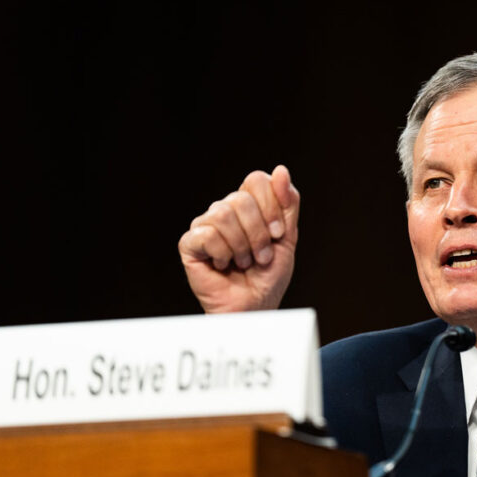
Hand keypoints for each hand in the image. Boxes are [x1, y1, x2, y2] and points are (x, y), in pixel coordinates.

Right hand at [178, 165, 299, 312]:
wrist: (254, 307)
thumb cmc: (268, 275)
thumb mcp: (287, 237)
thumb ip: (287, 203)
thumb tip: (281, 170)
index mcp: (247, 205)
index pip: (256, 180)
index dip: (271, 206)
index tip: (277, 234)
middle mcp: (224, 210)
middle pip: (241, 198)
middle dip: (259, 233)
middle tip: (261, 256)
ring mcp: (205, 225)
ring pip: (223, 213)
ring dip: (242, 245)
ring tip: (243, 262)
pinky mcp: (189, 243)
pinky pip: (208, 233)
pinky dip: (223, 253)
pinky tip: (223, 265)